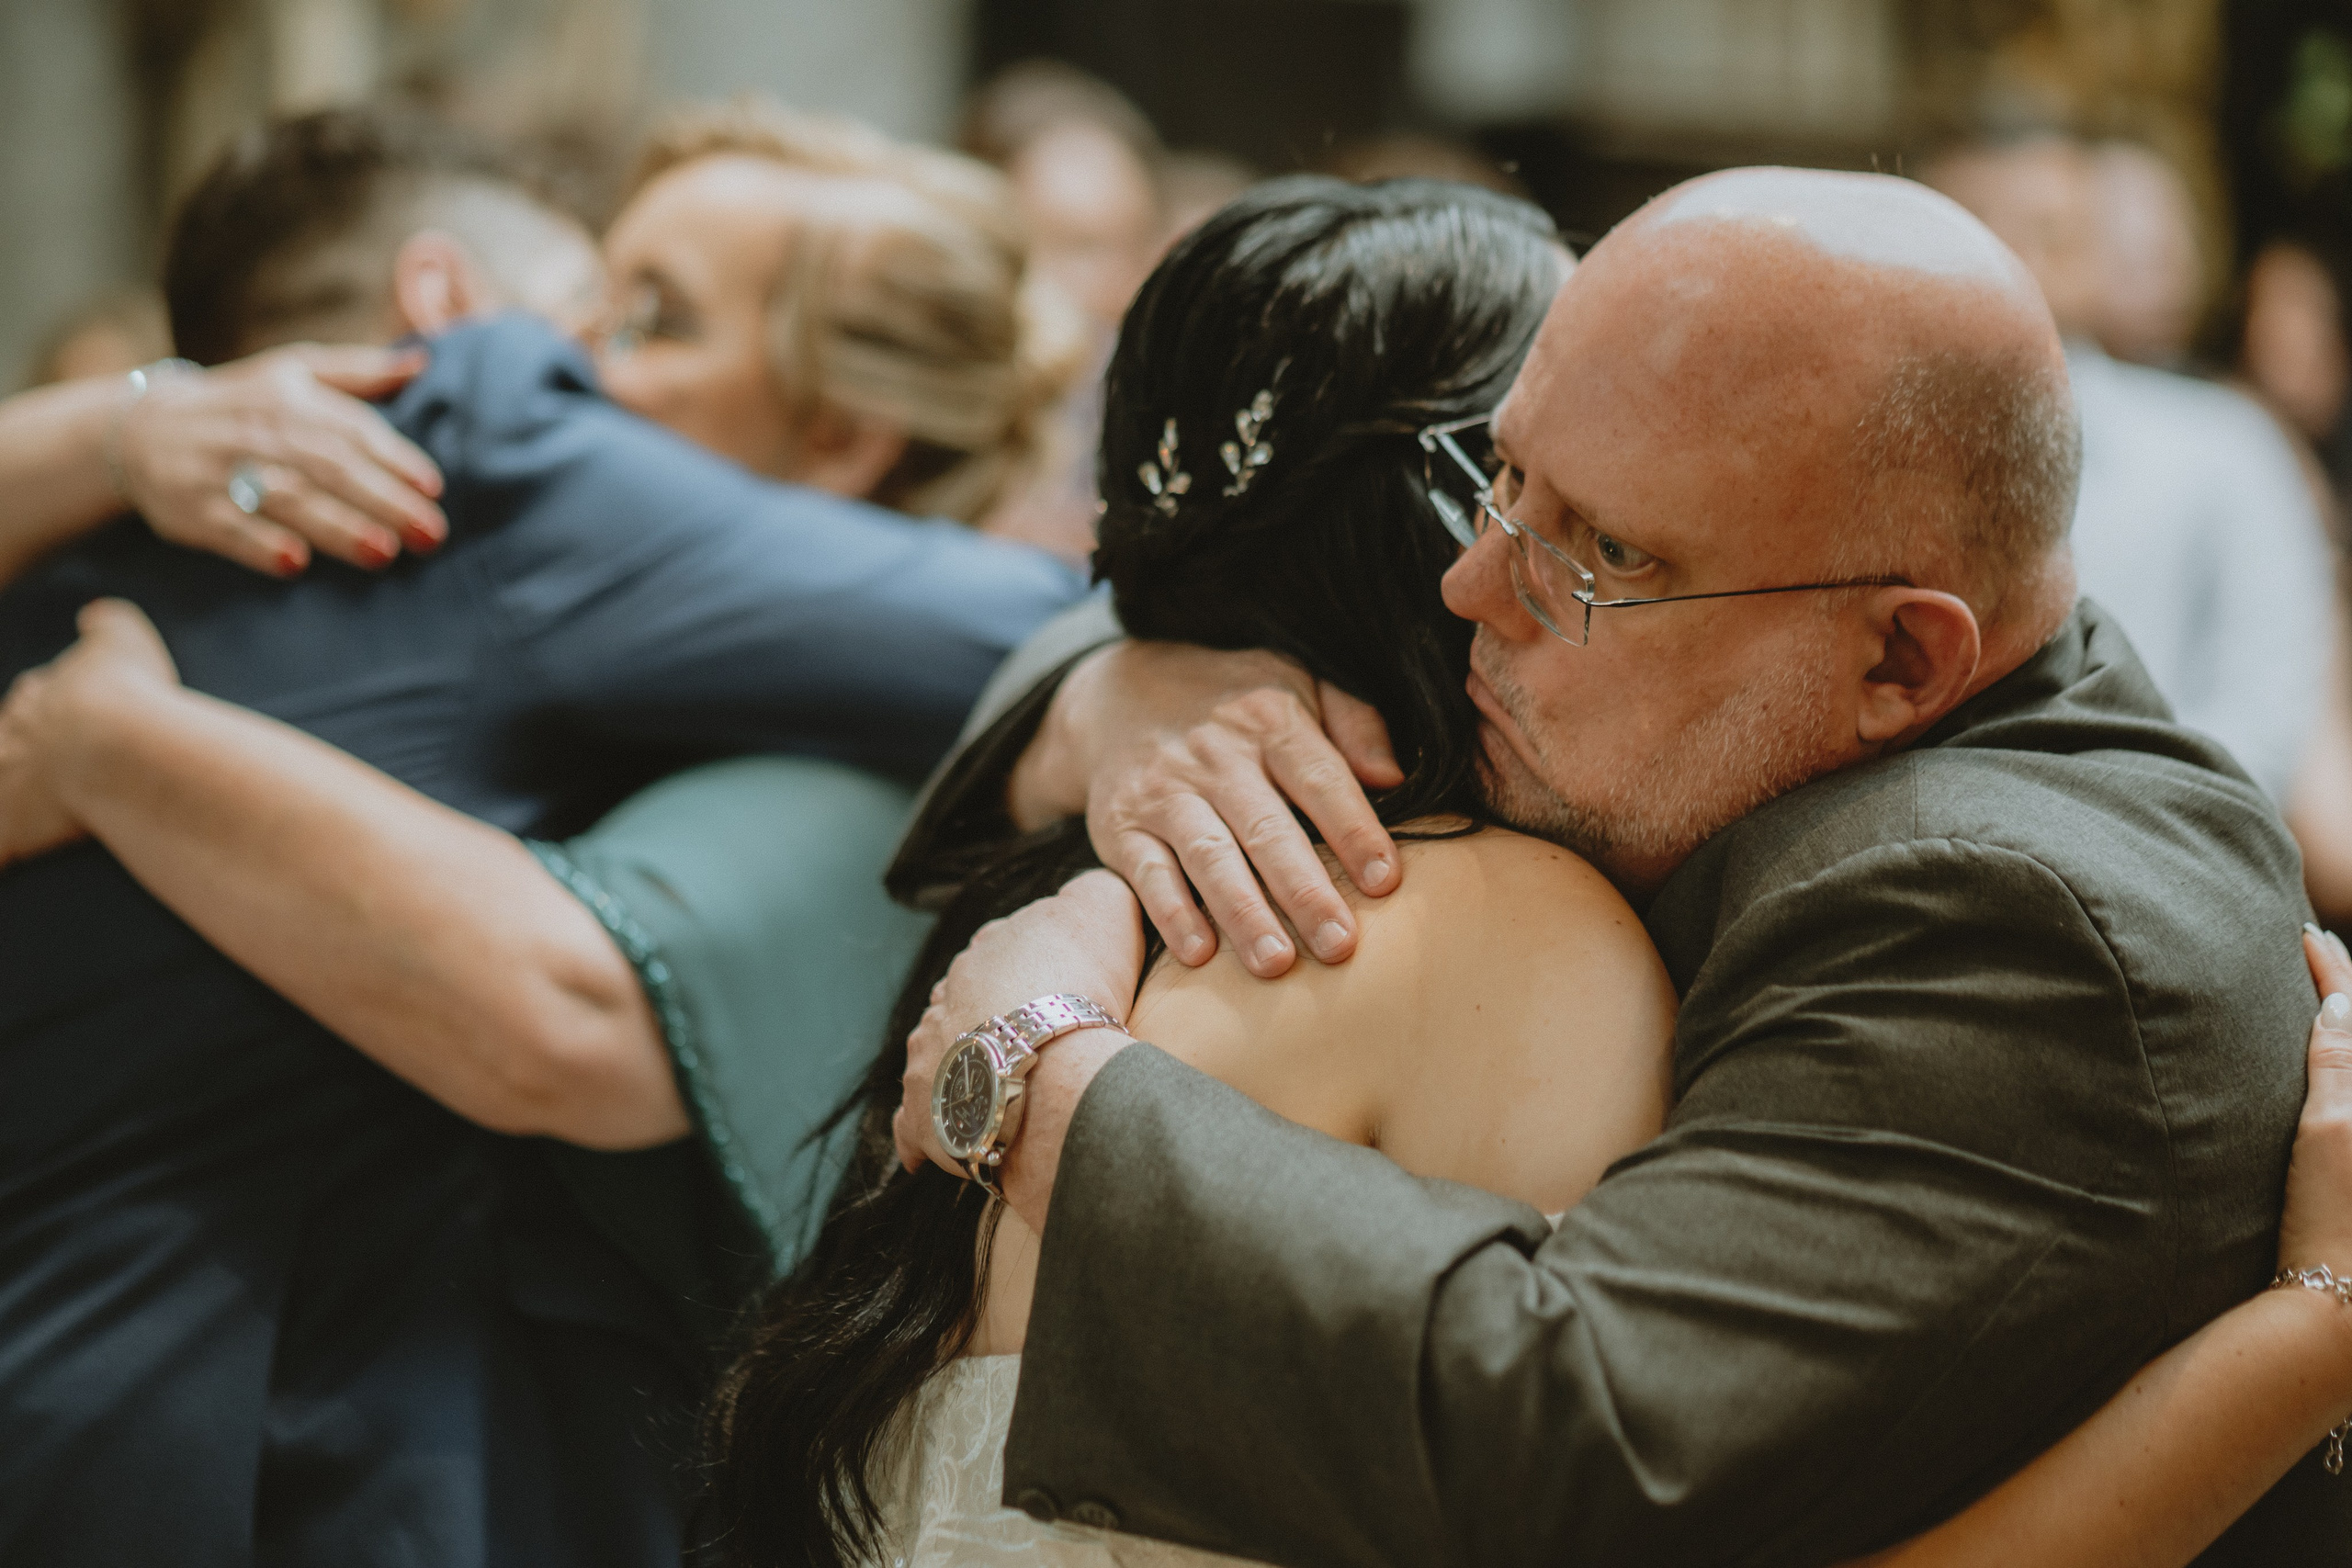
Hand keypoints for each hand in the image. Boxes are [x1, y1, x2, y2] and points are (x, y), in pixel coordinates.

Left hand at [0, 600, 179, 868]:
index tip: (60, 724)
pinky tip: (7, 868)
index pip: (30, 703)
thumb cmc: (129, 695)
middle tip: (41, 774)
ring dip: (10, 799)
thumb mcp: (123, 640)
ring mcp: (8, 784)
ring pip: (2, 791)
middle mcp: (13, 740)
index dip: (44, 714)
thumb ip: (108, 624)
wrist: (117, 741)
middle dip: (18, 758)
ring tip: (18, 812)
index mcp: (37, 699)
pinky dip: (1, 860)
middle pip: (6, 749)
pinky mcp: (9, 829)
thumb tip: (93, 615)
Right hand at [117, 345, 443, 576]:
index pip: (350, 429)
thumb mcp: (293, 372)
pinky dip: (261, 546)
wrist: (142, 427)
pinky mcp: (193, 508)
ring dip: (336, 527)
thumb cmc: (241, 403)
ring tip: (384, 552)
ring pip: (287, 500)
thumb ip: (359, 372)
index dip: (394, 458)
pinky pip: (230, 529)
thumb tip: (422, 361)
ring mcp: (222, 471)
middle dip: (382, 501)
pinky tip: (295, 563)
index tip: (432, 487)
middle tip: (429, 533)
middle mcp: (257, 431)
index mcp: (288, 398)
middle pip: (329, 468)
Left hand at [894, 870, 1145, 1191]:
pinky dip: (924, 1134)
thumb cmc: (1081, 986)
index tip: (1059, 991)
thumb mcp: (1104, 909)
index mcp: (987, 951)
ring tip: (998, 1092)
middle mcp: (948, 997)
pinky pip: (916, 1124)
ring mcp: (930, 1054)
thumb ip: (1095, 891)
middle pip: (965, 1003)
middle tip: (1030, 1044)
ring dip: (961, 1068)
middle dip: (989, 1018)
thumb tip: (1093, 888)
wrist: (1052, 1064)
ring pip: (940, 1057)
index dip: (1032, 971)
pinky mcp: (926, 1111)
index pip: (1002, 951)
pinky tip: (945, 1143)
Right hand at [1029, 642, 1404, 977]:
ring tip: (1276, 964)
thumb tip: (1394, 777)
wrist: (1115, 696)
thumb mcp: (1296, 684)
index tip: (1385, 882)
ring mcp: (1164, 793)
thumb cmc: (1231, 705)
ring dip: (1243, 914)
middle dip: (1304, 892)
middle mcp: (1215, 756)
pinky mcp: (1121, 827)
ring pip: (1210, 858)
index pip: (1320, 778)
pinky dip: (1171, 914)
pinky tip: (1199, 955)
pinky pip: (1148, 874)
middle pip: (1267, 829)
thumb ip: (1354, 722)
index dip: (1354, 830)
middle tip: (1340, 945)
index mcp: (1268, 719)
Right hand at [2280, 924, 2351, 1276]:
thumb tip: (2340, 999)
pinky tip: (2324, 1056)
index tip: (2303, 934)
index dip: (2333, 970)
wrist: (2339, 1299)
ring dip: (2341, 1028)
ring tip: (2322, 994)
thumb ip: (2337, 1062)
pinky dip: (2337, 1061)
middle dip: (2343, 988)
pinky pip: (2349, 1089)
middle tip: (2317, 949)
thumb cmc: (2334, 1221)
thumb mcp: (2331, 1131)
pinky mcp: (2349, 1161)